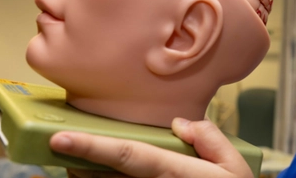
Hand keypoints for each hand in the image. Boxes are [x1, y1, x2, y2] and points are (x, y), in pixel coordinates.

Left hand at [49, 118, 252, 177]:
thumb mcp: (236, 167)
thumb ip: (210, 138)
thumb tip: (179, 124)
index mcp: (175, 173)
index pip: (128, 156)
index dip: (92, 147)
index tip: (59, 139)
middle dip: (78, 163)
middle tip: (62, 147)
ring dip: (86, 177)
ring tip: (77, 164)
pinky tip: (96, 176)